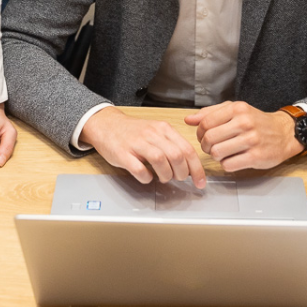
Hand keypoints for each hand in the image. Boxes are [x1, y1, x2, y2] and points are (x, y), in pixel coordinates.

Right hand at [80, 107, 206, 186]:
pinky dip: (146, 177)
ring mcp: (137, 143)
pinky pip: (139, 169)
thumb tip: (189, 165)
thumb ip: (172, 145)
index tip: (200, 182)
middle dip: (182, 173)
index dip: (197, 169)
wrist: (106, 124)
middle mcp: (152, 134)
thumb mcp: (156, 131)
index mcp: (163, 129)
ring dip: (166, 175)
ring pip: (160, 161)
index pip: (187, 149)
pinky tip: (147, 177)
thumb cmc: (133, 132)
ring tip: (163, 178)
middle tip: (177, 178)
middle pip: (176, 156)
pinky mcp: (123, 154)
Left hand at [185, 101, 304, 171]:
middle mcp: (244, 122)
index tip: (203, 137)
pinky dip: (226, 164)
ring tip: (223, 153)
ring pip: (217, 153)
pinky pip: (228, 165)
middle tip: (211, 147)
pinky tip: (233, 159)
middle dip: (206, 146)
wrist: (284, 133)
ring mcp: (251, 140)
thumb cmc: (256, 121)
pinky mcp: (256, 157)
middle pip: (209, 139)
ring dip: (216, 156)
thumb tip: (188, 119)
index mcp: (237, 109)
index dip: (199, 133)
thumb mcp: (235, 110)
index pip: (206, 122)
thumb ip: (210, 113)